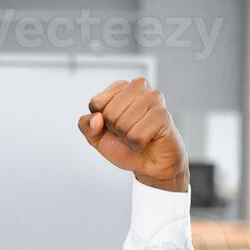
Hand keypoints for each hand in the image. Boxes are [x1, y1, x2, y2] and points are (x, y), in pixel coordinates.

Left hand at [77, 78, 188, 192]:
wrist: (151, 163)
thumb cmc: (125, 145)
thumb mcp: (97, 136)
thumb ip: (87, 125)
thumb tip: (97, 119)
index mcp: (121, 86)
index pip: (96, 103)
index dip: (101, 122)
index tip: (115, 125)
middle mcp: (139, 86)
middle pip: (109, 114)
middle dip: (116, 130)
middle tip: (129, 131)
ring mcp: (153, 98)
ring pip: (123, 125)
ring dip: (127, 138)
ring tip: (139, 135)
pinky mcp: (163, 114)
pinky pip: (137, 136)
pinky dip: (138, 144)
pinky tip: (148, 140)